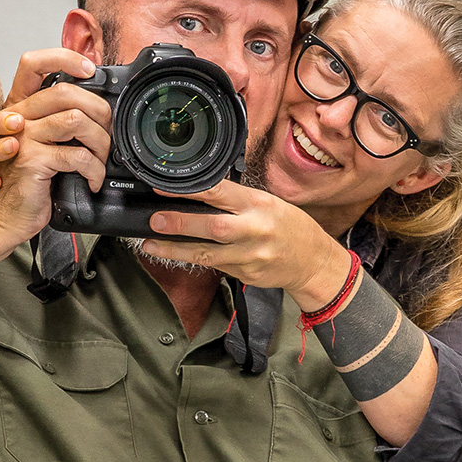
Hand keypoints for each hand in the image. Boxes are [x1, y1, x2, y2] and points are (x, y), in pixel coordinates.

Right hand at [0, 49, 102, 206]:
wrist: (3, 216)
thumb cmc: (25, 182)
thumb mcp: (40, 145)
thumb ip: (56, 123)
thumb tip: (96, 111)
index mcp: (19, 107)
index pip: (33, 64)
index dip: (64, 57)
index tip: (89, 69)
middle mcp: (17, 115)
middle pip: (65, 91)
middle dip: (98, 110)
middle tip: (108, 130)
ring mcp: (23, 136)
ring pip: (75, 120)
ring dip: (100, 142)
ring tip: (102, 159)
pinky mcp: (32, 160)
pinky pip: (77, 156)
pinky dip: (94, 170)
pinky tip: (93, 180)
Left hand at [140, 182, 353, 307]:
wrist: (312, 261)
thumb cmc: (289, 227)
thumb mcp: (268, 203)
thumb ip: (236, 200)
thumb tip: (198, 194)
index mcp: (259, 205)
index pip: (220, 192)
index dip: (191, 190)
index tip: (166, 187)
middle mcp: (254, 230)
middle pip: (212, 226)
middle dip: (180, 223)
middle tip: (154, 220)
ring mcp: (249, 256)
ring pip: (207, 254)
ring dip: (175, 250)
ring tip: (150, 245)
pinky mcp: (245, 274)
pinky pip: (214, 265)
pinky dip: (193, 260)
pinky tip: (174, 255)